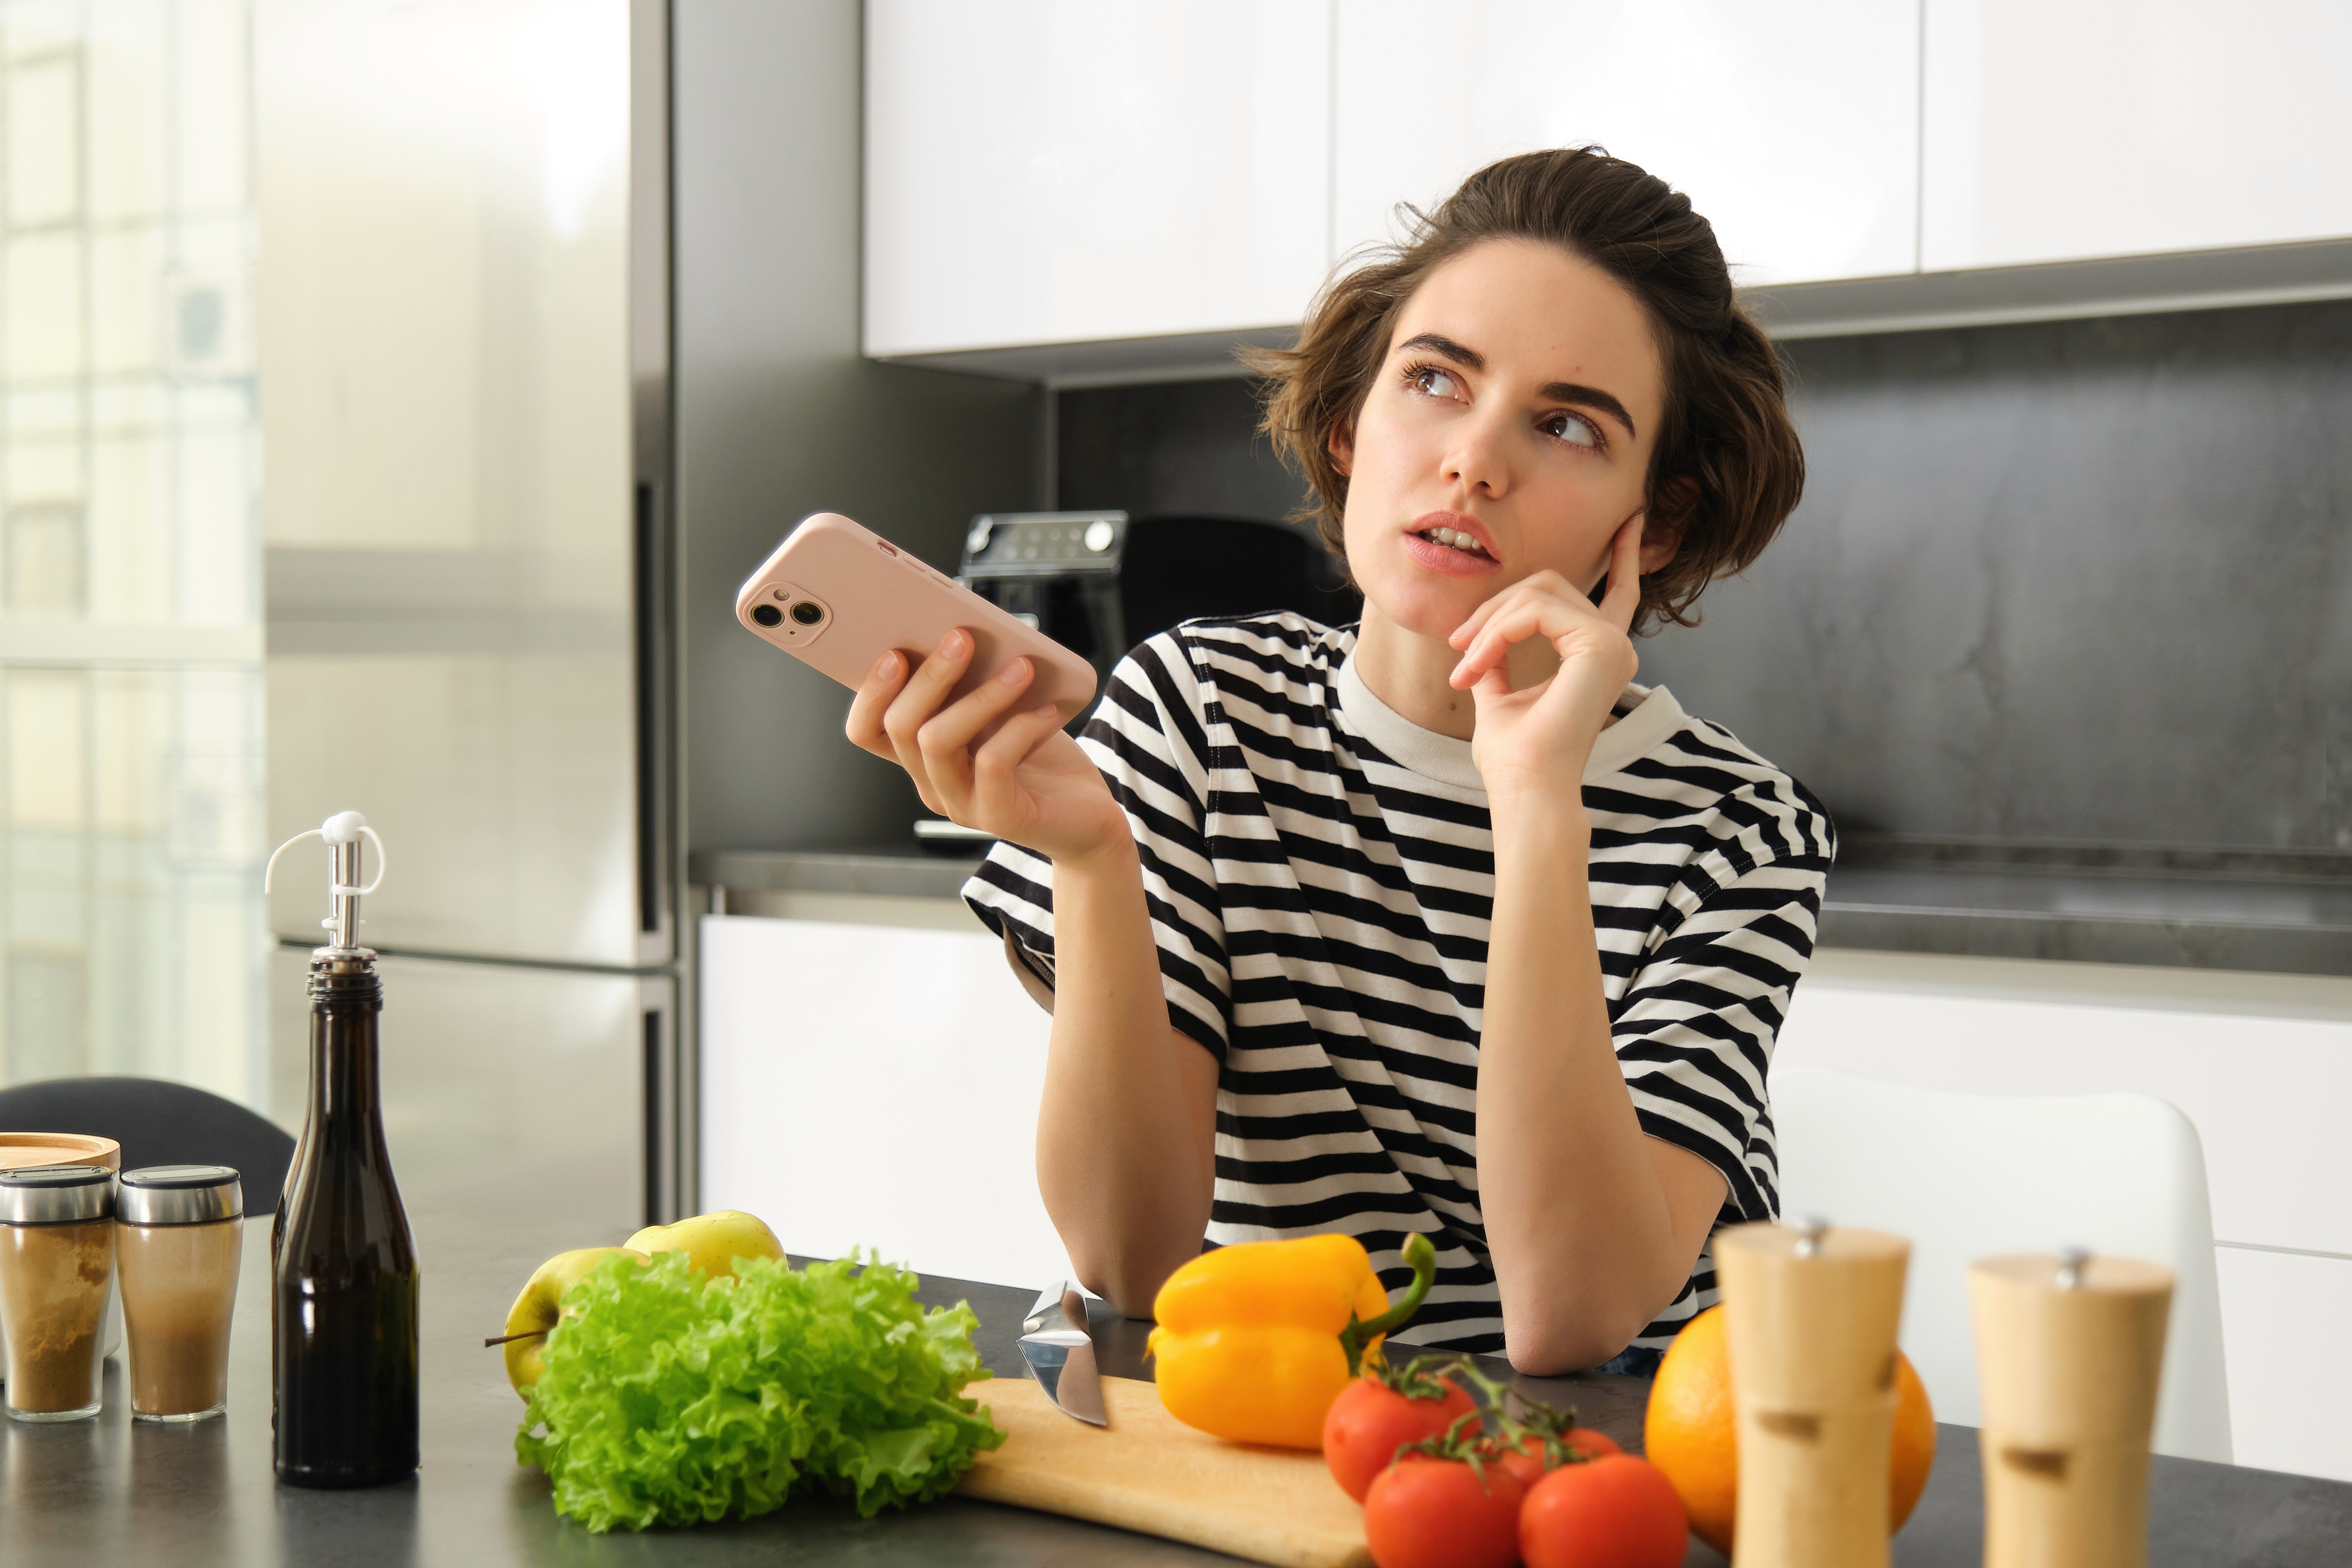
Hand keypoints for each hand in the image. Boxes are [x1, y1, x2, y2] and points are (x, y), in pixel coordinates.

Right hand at [845, 629, 1128, 863]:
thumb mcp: (1001, 714)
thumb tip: (964, 633)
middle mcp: (932, 783)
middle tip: (962, 636)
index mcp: (922, 756)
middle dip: (930, 676)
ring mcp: (962, 805)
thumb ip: (975, 686)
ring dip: (980, 696)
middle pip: (902, 727)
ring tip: (1021, 666)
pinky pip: (992, 764)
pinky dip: (1020, 728)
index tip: (894, 651)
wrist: (1089, 817)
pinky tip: (1047, 710)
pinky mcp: (1000, 819)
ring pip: (939, 742)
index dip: (869, 693)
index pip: (866, 731)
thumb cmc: (1042, 758)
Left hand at [1445, 514, 1644, 804]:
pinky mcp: (1600, 644)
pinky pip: (1534, 610)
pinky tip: (1477, 663)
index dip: (1625, 553)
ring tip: (1465, 664)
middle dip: (1496, 607)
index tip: (1630, 520)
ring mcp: (1613, 643)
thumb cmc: (1515, 757)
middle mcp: (1615, 645)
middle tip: (1457, 646)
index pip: (1619, 592)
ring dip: (1489, 624)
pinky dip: (1496, 633)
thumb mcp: (1501, 695)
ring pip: (1538, 592)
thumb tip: (1479, 638)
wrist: (1527, 790)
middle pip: (1550, 585)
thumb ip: (1500, 659)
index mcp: (1600, 655)